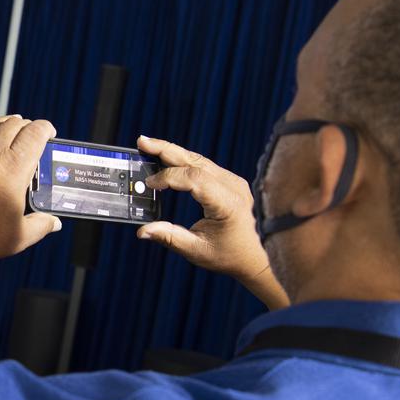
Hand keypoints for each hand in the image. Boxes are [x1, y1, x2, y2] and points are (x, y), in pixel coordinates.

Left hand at [0, 115, 62, 265]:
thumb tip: (53, 223)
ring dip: (6, 124)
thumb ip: (41, 225)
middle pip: (14, 124)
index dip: (46, 128)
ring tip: (12, 128)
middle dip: (28, 125)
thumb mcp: (20, 235)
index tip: (50, 132)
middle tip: (33, 133)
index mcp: (14, 168)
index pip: (35, 133)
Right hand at [135, 135, 288, 308]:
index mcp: (228, 204)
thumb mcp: (197, 250)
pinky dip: (183, 162)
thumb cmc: (230, 256)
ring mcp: (234, 182)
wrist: (256, 258)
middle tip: (142, 141)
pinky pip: (204, 166)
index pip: (195, 179)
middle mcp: (234, 187)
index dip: (168, 177)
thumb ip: (169, 237)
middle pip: (196, 161)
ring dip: (173, 152)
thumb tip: (143, 231)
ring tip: (149, 146)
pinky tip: (167, 159)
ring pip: (199, 160)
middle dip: (166, 149)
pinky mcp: (230, 182)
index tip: (149, 184)